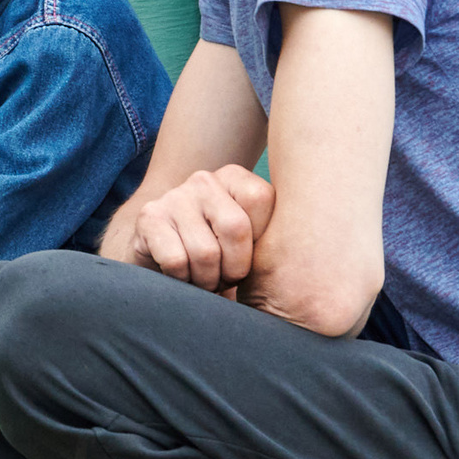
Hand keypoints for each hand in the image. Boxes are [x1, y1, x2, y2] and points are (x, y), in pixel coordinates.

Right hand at [126, 164, 274, 294]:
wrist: (164, 265)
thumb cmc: (219, 258)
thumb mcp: (251, 244)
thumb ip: (275, 235)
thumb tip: (308, 249)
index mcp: (236, 178)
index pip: (263, 200)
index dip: (258, 242)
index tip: (249, 257)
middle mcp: (204, 179)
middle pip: (235, 227)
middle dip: (234, 268)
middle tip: (224, 277)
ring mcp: (174, 196)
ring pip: (205, 252)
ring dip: (206, 280)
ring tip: (203, 278)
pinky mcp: (149, 218)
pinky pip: (176, 261)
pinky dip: (182, 280)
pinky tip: (181, 276)